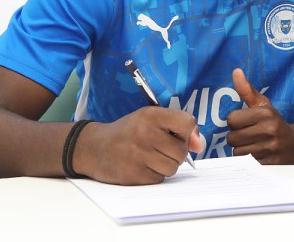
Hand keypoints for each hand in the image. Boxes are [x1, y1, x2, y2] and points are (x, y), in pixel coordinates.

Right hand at [74, 107, 203, 184]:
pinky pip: (159, 179)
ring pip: (172, 168)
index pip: (187, 123)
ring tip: (149, 158)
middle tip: (159, 149)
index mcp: (150, 115)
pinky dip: (153, 176)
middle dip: (175, 153)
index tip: (177, 135)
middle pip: (181, 151)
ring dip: (165, 166)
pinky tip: (140, 166)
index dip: (187, 133)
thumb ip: (178, 128)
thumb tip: (199, 146)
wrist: (93, 148)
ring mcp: (137, 155)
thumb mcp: (149, 120)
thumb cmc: (128, 133)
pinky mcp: (133, 174)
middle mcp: (144, 133)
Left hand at [227, 68, 293, 163]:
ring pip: (237, 152)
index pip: (232, 119)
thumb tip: (236, 71)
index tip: (245, 122)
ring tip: (254, 145)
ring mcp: (270, 149)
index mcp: (266, 113)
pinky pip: (246, 163)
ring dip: (242, 150)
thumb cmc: (275, 123)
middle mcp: (269, 130)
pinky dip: (249, 161)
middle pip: (232, 138)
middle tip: (249, 135)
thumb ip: (247, 90)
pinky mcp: (270, 164)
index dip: (236, 122)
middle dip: (237, 137)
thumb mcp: (264, 106)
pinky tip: (259, 154)